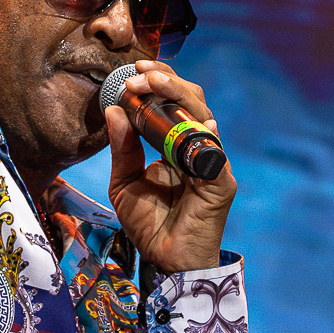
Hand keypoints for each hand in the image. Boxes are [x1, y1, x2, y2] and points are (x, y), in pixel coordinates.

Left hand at [105, 61, 236, 272]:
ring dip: (177, 95)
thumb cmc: (149, 224)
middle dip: (166, 81)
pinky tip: (185, 120)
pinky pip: (212, 150)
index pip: (173, 102)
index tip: (133, 70)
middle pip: (191, 101)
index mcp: (176, 145)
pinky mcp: (220, 181)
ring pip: (202, 116)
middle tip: (139, 73)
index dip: (158, 82)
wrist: (165, 262)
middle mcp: (196, 148)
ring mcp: (211, 162)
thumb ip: (122, 148)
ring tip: (152, 83)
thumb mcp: (124, 182)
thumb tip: (113, 109)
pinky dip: (198, 132)